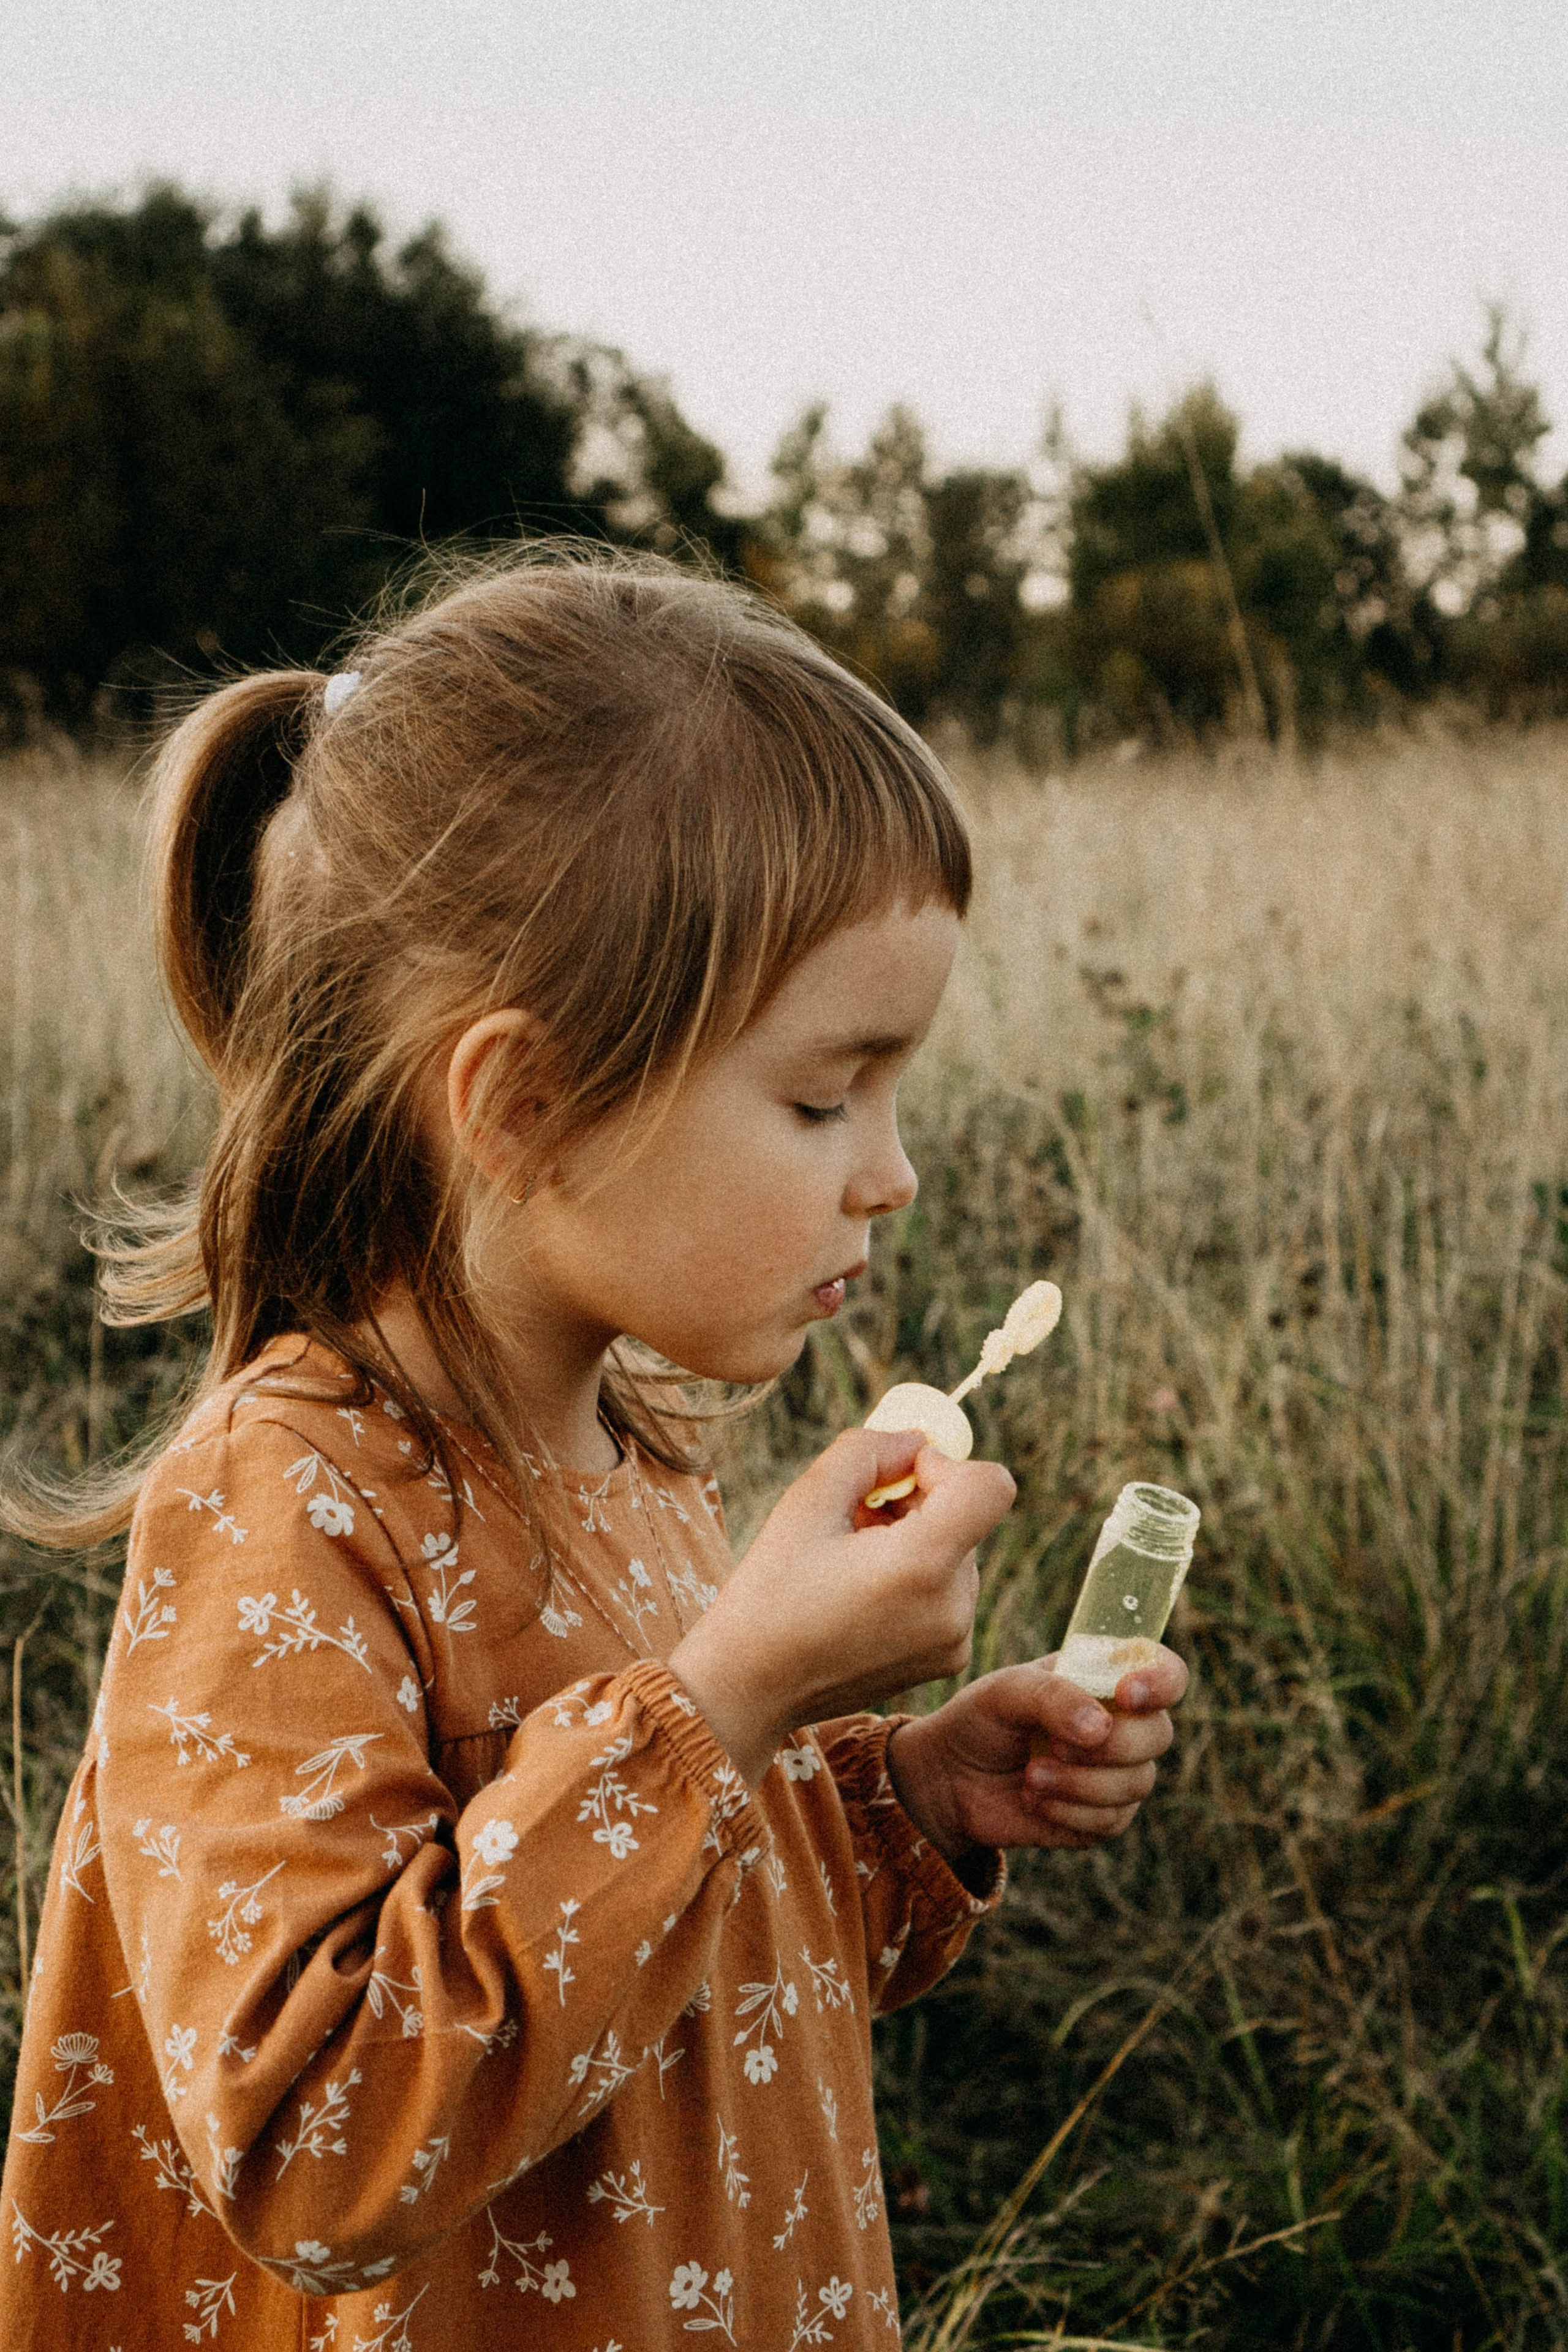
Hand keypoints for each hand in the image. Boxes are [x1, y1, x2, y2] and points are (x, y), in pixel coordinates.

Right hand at [669, 1429, 1014, 1786]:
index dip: (947, 1465)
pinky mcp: (949, 1660)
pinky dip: (917, 1580)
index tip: (898, 1477)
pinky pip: (950, 1593)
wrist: (749, 1687)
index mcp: (923, 1565)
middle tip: (854, 1519)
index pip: (990, 1487)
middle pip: (967, 1518)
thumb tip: (916, 1442)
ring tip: (851, 1562)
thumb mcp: (807, 1501)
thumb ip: (867, 1451)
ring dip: (914, 1542)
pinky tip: (863, 1594)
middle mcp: (954, 1607)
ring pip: (958, 1554)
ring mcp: (955, 1640)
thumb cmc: (770, 1590)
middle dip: (917, 1505)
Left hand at [886, 1647, 1187, 1862]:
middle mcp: (1123, 1724)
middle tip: (1055, 1745)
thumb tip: (1101, 1729)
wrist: (952, 1779)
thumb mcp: (1005, 1692)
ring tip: (1031, 1775)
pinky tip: (1034, 1800)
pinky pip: (1113, 1821)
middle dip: (1111, 1745)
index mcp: (1106, 1679)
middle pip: (1159, 1734)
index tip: (1127, 1695)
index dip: (1161, 1682)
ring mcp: (1117, 1773)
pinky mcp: (1103, 1817)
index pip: (1167, 1673)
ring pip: (1138, 1783)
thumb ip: (1052, 1697)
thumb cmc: (982, 1720)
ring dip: (1080, 1783)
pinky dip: (1070, 1813)